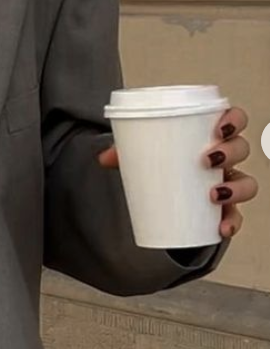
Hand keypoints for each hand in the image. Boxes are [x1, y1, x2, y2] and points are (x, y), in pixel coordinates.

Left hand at [97, 106, 258, 238]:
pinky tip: (221, 228)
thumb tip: (103, 158)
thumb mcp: (143, 150)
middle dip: (230, 152)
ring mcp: (227, 181)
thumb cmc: (160, 159)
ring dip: (236, 188)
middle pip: (242, 149)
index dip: (235, 119)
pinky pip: (236, 215)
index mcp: (210, 134)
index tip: (219, 127)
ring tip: (213, 194)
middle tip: (206, 159)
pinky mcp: (223, 207)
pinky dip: (232, 223)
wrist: (162, 187)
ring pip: (246, 182)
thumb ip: (123, 151)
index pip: (235, 119)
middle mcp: (225, 157)